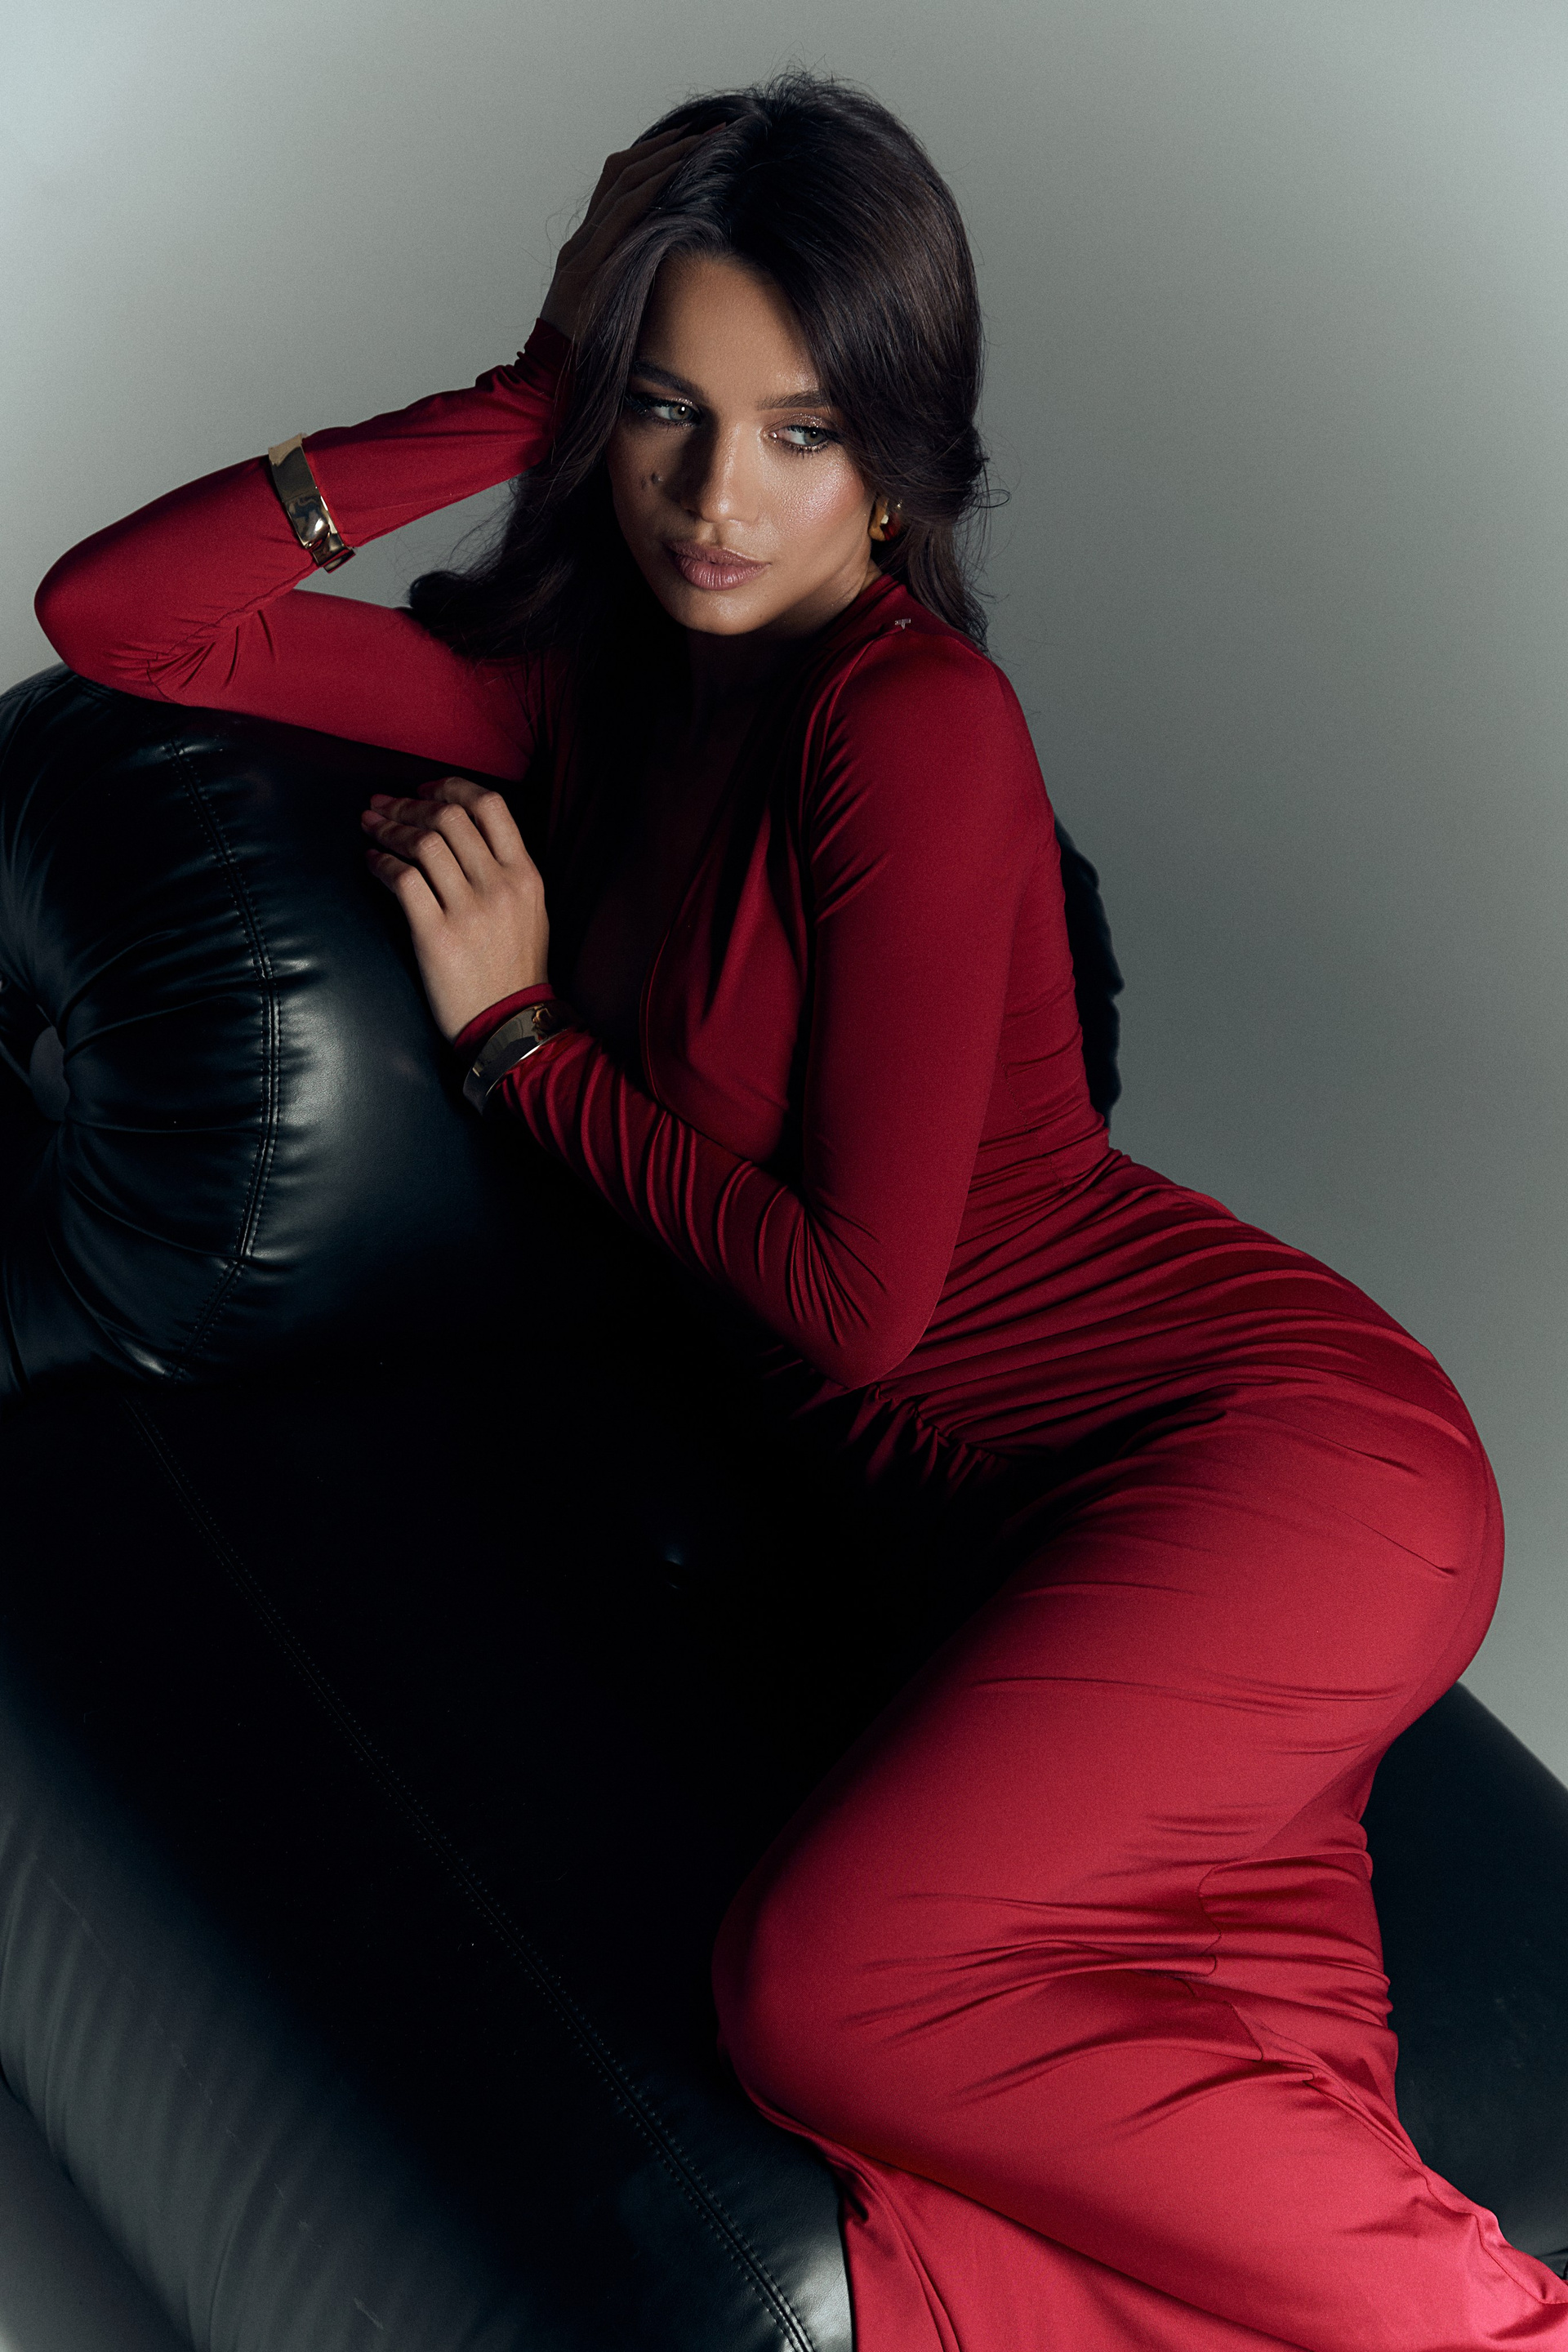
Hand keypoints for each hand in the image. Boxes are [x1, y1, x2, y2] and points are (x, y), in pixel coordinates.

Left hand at [361, 778, 547, 1041]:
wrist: (510, 1025)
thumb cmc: (514, 969)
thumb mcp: (529, 911)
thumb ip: (504, 870)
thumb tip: (459, 833)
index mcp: (525, 875)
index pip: (489, 805)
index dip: (450, 786)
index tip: (424, 789)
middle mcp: (500, 886)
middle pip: (448, 816)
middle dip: (408, 803)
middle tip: (382, 805)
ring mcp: (469, 910)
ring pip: (423, 843)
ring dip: (389, 827)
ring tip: (370, 826)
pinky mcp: (437, 936)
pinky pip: (403, 881)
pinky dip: (380, 863)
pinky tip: (370, 862)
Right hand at [541, 123, 714, 342]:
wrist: (548, 377)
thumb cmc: (587, 355)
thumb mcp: (614, 312)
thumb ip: (631, 287)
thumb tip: (669, 277)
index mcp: (586, 247)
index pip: (617, 186)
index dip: (652, 157)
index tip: (687, 141)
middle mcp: (581, 239)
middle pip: (621, 173)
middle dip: (666, 147)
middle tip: (708, 131)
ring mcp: (581, 249)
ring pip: (623, 184)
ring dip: (667, 158)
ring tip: (703, 143)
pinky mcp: (584, 265)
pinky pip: (621, 215)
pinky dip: (651, 189)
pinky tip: (679, 173)